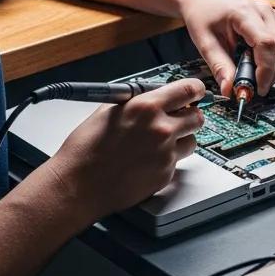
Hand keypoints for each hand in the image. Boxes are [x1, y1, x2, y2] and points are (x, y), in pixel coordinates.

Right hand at [48, 77, 205, 222]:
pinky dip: (167, 160)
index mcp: (146, 107)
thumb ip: (137, 99)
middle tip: (179, 118)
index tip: (196, 92)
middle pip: (197, 117)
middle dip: (190, 116)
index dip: (195, 90)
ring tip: (158, 143)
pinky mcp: (165, 175)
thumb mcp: (109, 110)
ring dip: (181, 139)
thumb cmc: (86, 149)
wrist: (77, 185)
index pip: (189, 90)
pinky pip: (177, 162)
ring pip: (192, 141)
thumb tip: (153, 93)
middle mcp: (161, 129)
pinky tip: (146, 160)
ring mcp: (165, 154)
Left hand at [179, 0, 274, 96]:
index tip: (258, 88)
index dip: (266, 70)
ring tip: (254, 75)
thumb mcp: (204, 42)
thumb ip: (219, 66)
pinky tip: (258, 64)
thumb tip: (229, 90)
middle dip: (271, 74)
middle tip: (251, 86)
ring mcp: (272, 15)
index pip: (266, 43)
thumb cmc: (203, 15)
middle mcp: (264, 11)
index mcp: (244, 12)